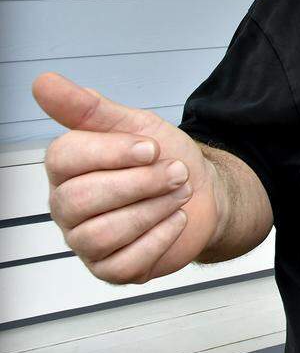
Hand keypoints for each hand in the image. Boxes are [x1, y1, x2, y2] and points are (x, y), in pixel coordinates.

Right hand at [31, 72, 222, 283]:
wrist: (203, 191)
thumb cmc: (164, 158)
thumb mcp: (135, 124)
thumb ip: (89, 108)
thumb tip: (43, 82)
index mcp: (67, 168)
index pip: (63, 158)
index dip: (111, 152)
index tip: (151, 146)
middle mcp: (67, 206)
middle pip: (81, 199)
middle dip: (140, 183)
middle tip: (177, 172)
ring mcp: (86, 241)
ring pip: (103, 234)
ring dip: (153, 210)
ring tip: (180, 193)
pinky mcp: (110, 269)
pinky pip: (124, 264)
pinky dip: (159, 238)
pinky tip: (176, 220)